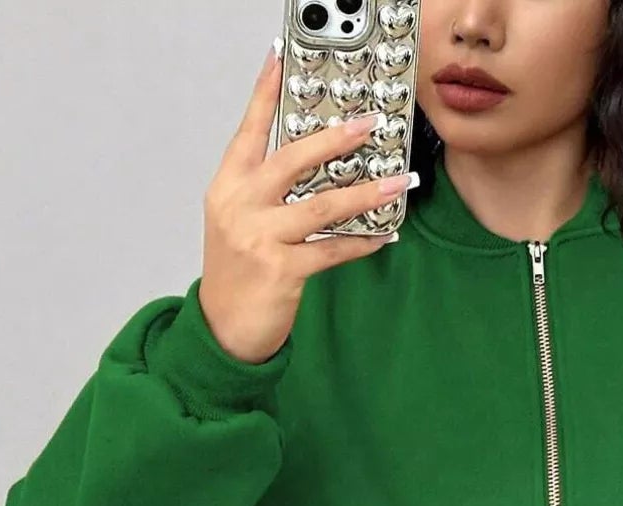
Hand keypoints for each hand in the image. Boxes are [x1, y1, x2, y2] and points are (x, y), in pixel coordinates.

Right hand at [197, 44, 408, 364]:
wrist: (223, 328)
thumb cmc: (235, 273)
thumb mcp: (238, 221)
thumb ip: (265, 190)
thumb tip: (316, 164)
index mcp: (228, 188)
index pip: (249, 131)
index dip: (265, 94)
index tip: (280, 59)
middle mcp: (241, 206)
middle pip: (292, 160)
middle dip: (335, 139)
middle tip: (367, 125)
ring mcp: (260, 238)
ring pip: (323, 206)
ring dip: (367, 193)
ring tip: (399, 182)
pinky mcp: (282, 270)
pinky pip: (333, 250)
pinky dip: (362, 242)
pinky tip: (384, 235)